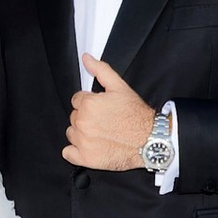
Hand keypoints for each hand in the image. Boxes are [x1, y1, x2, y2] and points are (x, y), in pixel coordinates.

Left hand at [64, 56, 156, 170]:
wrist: (150, 140)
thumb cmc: (137, 115)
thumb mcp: (120, 87)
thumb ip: (100, 70)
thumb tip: (86, 59)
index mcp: (88, 105)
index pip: (77, 101)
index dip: (91, 104)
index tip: (102, 109)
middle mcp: (83, 123)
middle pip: (74, 117)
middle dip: (87, 118)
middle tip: (105, 121)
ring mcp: (83, 142)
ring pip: (71, 134)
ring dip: (82, 133)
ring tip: (101, 134)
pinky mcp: (86, 158)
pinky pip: (68, 153)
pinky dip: (76, 151)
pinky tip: (91, 146)